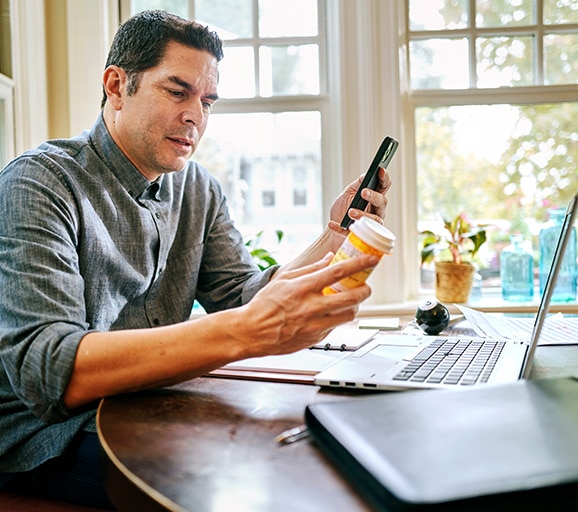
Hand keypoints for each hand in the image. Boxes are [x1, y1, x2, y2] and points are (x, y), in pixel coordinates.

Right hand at [237, 253, 377, 356]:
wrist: (253, 332)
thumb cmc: (264, 305)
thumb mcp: (284, 279)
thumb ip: (309, 268)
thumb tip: (329, 259)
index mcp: (304, 288)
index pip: (338, 272)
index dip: (359, 264)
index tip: (371, 259)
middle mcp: (312, 306)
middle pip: (352, 297)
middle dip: (365, 289)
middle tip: (366, 286)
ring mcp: (315, 324)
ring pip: (349, 314)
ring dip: (356, 306)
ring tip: (352, 301)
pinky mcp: (316, 338)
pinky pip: (336, 326)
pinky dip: (339, 318)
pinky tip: (333, 313)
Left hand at [328, 166, 391, 233]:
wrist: (332, 226)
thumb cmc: (343, 208)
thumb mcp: (348, 193)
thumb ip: (357, 185)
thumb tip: (365, 175)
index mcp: (374, 197)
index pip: (384, 186)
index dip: (384, 177)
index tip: (380, 170)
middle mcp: (376, 210)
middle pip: (382, 202)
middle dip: (374, 196)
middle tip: (364, 192)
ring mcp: (370, 224)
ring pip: (374, 220)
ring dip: (363, 214)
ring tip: (351, 212)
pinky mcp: (360, 236)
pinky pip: (354, 232)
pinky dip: (341, 228)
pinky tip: (332, 224)